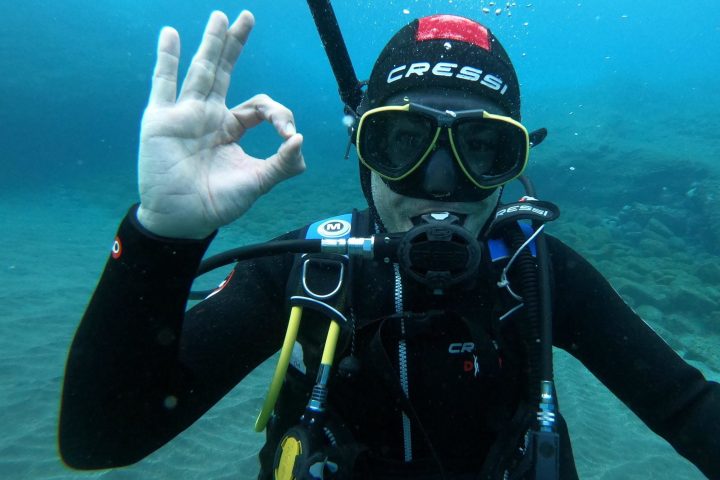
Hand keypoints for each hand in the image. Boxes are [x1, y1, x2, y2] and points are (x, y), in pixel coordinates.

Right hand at [136, 11, 305, 238]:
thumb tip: (300, 139)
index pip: (259, 106)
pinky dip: (166, 60)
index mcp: (231, 129)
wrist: (182, 220)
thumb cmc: (217, 203)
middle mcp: (208, 116)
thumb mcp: (257, 183)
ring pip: (200, 72)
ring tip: (221, 17)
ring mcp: (184, 115)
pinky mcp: (162, 120)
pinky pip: (163, 84)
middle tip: (248, 17)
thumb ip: (282, 163)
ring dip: (211, 43)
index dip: (278, 114)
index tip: (287, 135)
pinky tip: (171, 35)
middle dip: (235, 45)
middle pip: (224, 72)